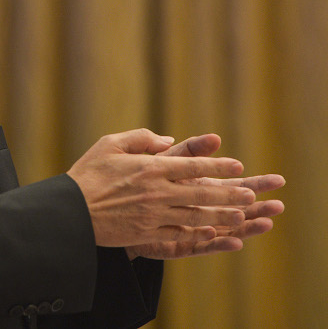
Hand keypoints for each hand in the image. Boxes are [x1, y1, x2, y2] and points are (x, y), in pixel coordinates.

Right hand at [66, 129, 253, 248]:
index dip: (217, 165)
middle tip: (250, 194)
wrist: (71, 211)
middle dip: (229, 193)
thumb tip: (167, 140)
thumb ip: (140, 138)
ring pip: (196, 216)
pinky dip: (198, 233)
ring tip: (241, 215)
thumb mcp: (109, 144)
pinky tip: (211, 232)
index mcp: (150, 167)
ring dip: (221, 215)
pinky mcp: (146, 233)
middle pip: (201, 193)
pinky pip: (179, 234)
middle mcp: (157, 191)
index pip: (192, 165)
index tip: (237, 166)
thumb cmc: (87, 174)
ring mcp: (153, 215)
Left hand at [125, 133, 284, 259]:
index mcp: (193, 187)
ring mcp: (185, 227)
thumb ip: (183, 149)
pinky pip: (198, 244)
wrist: (101, 206)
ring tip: (266, 223)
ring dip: (244, 226)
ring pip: (221, 228)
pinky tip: (233, 241)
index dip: (252, 183)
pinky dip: (216, 243)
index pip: (228, 184)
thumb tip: (214, 138)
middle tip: (279, 205)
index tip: (277, 181)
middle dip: (256, 206)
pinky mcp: (172, 243)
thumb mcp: (156, 158)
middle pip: (230, 208)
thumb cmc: (128, 179)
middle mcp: (194, 208)